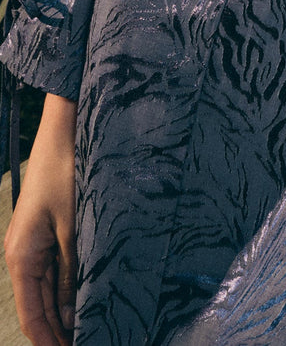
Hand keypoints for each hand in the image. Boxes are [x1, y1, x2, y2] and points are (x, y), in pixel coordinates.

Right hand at [4, 93, 77, 344]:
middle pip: (40, 306)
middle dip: (60, 330)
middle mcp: (23, 255)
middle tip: (91, 341)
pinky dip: (71, 287)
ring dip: (67, 310)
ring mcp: (36, 243)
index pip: (32, 315)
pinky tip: (89, 298)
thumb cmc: (66, 176)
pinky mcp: (50, 231)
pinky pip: (58, 269)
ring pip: (50, 290)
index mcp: (21, 258)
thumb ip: (73, 272)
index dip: (48, 340)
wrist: (65, 132)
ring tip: (93, 328)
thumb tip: (75, 312)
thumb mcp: (73, 228)